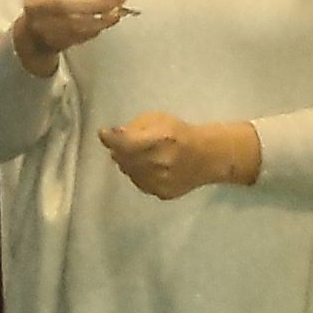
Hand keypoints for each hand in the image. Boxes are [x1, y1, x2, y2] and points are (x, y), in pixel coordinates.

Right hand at [13, 0, 128, 72]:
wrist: (32, 32)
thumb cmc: (54, 4)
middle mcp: (37, 4)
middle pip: (67, 5)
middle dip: (97, 5)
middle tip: (119, 5)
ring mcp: (40, 25)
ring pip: (72, 24)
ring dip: (98, 22)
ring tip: (113, 17)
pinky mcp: (48, 42)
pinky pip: (74, 38)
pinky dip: (91, 32)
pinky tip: (100, 26)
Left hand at [99, 112, 260, 200]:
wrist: (208, 157)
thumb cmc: (180, 132)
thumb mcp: (158, 118)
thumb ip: (135, 126)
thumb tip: (115, 135)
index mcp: (160, 140)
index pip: (125, 143)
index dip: (111, 139)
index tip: (104, 133)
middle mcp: (159, 163)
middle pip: (124, 159)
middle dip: (119, 150)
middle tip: (122, 143)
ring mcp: (160, 182)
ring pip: (129, 172)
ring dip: (127, 162)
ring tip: (137, 153)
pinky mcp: (162, 194)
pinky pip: (139, 183)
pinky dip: (137, 173)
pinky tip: (146, 165)